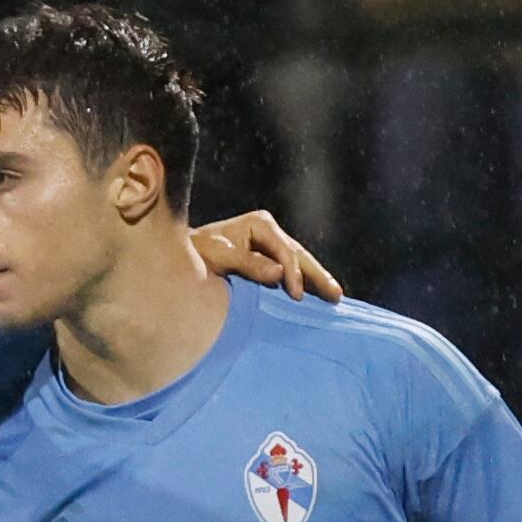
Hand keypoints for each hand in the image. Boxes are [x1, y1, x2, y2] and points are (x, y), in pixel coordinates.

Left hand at [190, 210, 343, 302]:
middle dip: (317, 275)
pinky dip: (305, 284)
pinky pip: (292, 272)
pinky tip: (318, 296)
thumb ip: (248, 263)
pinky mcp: (270, 260)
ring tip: (335, 297)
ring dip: (316, 280)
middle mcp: (269, 232)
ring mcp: (272, 246)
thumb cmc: (198, 254)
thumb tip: (279, 273)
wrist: (186, 256)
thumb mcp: (219, 255)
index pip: (285, 250)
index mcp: (260, 225)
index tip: (296, 296)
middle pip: (299, 255)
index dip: (294, 272)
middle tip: (335, 294)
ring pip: (300, 264)